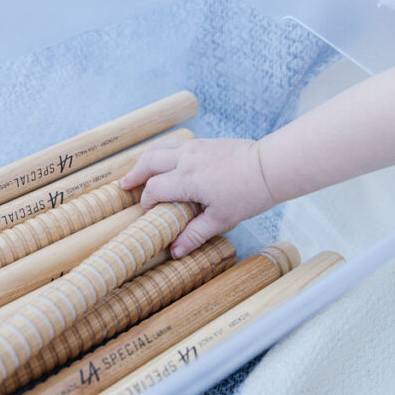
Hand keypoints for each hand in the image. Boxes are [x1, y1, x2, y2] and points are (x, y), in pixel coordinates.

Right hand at [119, 137, 275, 257]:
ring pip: (159, 147)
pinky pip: (174, 143)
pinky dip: (162, 151)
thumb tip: (175, 252)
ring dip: (145, 159)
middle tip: (125, 185)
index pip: (154, 189)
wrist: (269, 167)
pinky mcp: (204, 142)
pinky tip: (163, 161)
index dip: (147, 200)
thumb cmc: (248, 195)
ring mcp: (195, 147)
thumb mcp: (221, 219)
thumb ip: (195, 234)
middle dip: (135, 174)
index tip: (148, 210)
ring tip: (138, 170)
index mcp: (188, 179)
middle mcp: (186, 159)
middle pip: (149, 161)